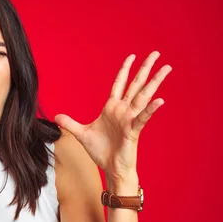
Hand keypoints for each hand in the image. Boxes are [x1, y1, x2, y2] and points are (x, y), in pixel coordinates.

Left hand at [55, 51, 171, 181]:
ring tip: (166, 68)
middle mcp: (124, 110)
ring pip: (144, 96)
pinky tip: (160, 100)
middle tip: (156, 53)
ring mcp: (130, 119)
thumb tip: (56, 116)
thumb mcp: (81, 134)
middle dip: (145, 69)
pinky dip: (151, 109)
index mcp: (112, 108)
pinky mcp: (133, 131)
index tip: (132, 56)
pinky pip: (142, 118)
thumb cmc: (101, 151)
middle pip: (136, 85)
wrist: (111, 168)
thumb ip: (70, 124)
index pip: (119, 84)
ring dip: (155, 82)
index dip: (125, 70)